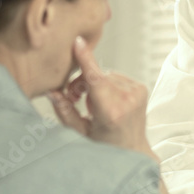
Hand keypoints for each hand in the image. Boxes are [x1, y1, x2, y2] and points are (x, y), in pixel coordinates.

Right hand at [48, 36, 151, 155]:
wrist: (132, 150)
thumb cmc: (104, 146)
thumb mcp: (80, 133)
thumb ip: (65, 110)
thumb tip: (51, 91)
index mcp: (111, 113)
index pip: (95, 79)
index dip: (85, 59)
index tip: (78, 42)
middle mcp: (127, 100)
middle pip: (96, 76)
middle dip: (82, 83)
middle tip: (75, 99)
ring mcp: (137, 93)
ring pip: (105, 75)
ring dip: (96, 85)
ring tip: (94, 105)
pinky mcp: (141, 88)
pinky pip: (116, 77)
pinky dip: (108, 86)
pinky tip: (108, 102)